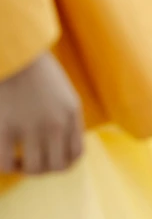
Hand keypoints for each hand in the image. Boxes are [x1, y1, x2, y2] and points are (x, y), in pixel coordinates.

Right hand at [0, 52, 83, 174]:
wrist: (13, 48)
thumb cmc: (33, 68)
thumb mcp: (60, 90)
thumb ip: (64, 116)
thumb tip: (59, 147)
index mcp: (71, 111)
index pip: (76, 154)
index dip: (62, 163)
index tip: (48, 156)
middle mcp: (56, 122)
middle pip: (56, 166)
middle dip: (43, 169)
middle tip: (29, 160)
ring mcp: (32, 125)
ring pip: (33, 169)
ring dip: (23, 168)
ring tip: (16, 159)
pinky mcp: (5, 125)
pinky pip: (5, 162)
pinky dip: (4, 165)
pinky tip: (2, 156)